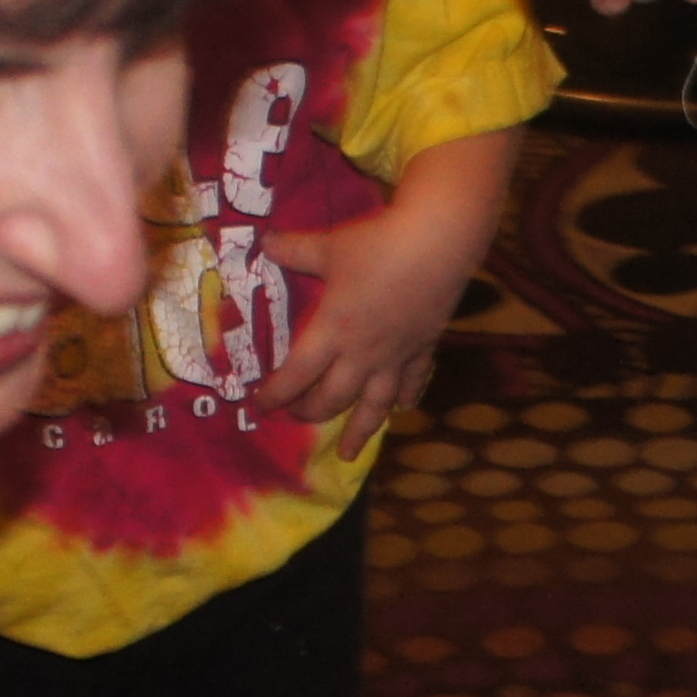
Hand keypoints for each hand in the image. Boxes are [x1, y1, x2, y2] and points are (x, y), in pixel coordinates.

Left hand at [251, 207, 473, 430]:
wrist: (437, 243)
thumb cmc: (378, 245)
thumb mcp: (328, 246)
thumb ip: (294, 250)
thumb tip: (263, 242)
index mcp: (333, 331)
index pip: (296, 375)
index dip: (276, 395)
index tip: (259, 406)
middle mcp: (362, 354)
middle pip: (332, 398)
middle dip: (310, 412)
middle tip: (296, 416)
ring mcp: (396, 355)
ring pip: (374, 405)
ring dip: (359, 431)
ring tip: (349, 454)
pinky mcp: (423, 347)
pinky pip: (413, 381)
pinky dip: (405, 398)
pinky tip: (401, 408)